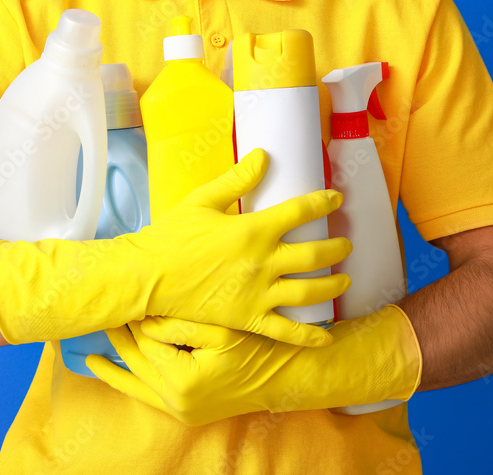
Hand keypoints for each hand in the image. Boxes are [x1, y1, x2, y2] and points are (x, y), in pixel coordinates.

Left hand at [85, 305, 421, 425]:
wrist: (289, 378)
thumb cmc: (261, 348)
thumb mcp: (225, 329)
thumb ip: (184, 321)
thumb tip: (148, 314)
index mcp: (185, 379)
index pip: (146, 342)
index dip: (132, 316)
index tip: (119, 295)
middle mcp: (178, 400)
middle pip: (135, 360)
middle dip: (118, 334)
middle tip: (99, 309)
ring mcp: (180, 409)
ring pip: (133, 379)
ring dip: (113, 356)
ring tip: (86, 336)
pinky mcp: (184, 409)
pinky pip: (141, 394)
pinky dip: (121, 379)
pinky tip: (99, 366)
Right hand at [118, 147, 351, 346]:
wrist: (147, 276)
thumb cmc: (170, 236)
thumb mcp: (202, 200)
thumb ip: (237, 179)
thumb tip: (264, 156)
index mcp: (253, 230)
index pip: (299, 211)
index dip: (322, 203)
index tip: (335, 200)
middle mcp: (263, 262)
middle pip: (315, 254)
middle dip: (337, 247)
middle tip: (345, 243)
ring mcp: (258, 293)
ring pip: (309, 291)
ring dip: (333, 284)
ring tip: (344, 279)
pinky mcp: (247, 318)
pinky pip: (285, 331)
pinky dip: (308, 335)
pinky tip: (326, 336)